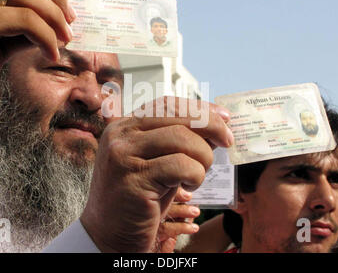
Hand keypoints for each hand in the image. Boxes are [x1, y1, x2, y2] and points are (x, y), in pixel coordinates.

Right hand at [81, 97, 233, 252]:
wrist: (110, 233)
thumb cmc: (139, 198)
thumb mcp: (157, 161)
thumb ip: (178, 141)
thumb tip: (216, 122)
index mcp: (124, 126)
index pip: (167, 104)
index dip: (200, 108)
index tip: (224, 117)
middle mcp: (120, 135)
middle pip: (176, 115)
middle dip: (211, 124)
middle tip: (227, 141)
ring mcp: (123, 155)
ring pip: (182, 139)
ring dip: (203, 157)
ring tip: (199, 174)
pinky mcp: (133, 179)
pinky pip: (181, 166)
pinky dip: (196, 176)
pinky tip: (189, 189)